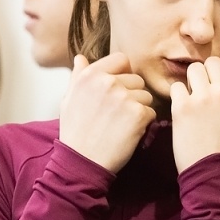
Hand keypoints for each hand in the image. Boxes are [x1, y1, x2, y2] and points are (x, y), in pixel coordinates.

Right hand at [58, 53, 154, 173]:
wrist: (82, 162)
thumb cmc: (75, 133)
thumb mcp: (68, 100)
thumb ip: (78, 77)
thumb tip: (80, 58)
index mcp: (91, 75)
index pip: (121, 60)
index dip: (124, 73)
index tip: (119, 89)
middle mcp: (107, 82)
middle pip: (137, 79)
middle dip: (132, 94)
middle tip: (118, 114)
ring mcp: (124, 97)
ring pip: (146, 96)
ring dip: (139, 109)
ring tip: (122, 124)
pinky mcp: (138, 114)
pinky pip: (151, 112)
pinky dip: (144, 123)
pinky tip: (128, 132)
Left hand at [171, 57, 219, 172]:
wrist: (214, 175)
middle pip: (212, 62)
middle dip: (208, 74)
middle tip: (205, 93)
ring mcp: (204, 97)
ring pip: (194, 69)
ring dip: (192, 81)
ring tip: (194, 100)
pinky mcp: (183, 107)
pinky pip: (176, 86)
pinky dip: (178, 96)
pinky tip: (184, 110)